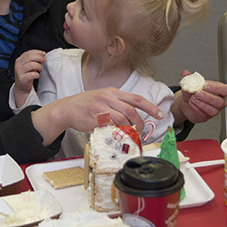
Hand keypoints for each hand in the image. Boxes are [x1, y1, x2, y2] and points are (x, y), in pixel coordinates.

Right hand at [13, 50, 45, 105]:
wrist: (21, 87)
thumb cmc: (26, 75)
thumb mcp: (29, 66)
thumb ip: (35, 60)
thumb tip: (42, 56)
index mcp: (19, 60)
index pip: (28, 52)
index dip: (37, 52)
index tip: (43, 53)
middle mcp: (18, 64)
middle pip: (30, 57)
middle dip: (39, 57)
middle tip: (44, 60)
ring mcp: (19, 71)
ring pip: (31, 64)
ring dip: (39, 66)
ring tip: (41, 69)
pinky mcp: (22, 78)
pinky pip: (31, 74)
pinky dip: (37, 74)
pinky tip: (37, 75)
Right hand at [31, 87, 162, 144]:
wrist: (66, 109)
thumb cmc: (85, 105)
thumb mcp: (103, 99)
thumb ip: (117, 105)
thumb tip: (132, 117)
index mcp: (113, 91)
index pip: (136, 98)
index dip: (150, 107)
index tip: (160, 114)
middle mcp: (108, 96)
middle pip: (132, 110)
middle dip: (140, 122)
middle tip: (142, 131)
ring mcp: (101, 106)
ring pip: (123, 118)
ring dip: (130, 128)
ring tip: (130, 135)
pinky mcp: (95, 116)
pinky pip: (111, 125)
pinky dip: (118, 130)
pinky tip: (118, 134)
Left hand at [173, 70, 226, 123]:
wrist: (187, 101)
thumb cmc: (194, 92)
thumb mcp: (191, 82)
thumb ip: (189, 77)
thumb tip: (185, 73)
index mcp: (220, 90)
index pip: (225, 90)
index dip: (216, 88)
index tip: (205, 85)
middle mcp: (219, 101)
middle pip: (220, 102)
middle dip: (208, 97)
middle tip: (197, 93)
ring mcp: (214, 110)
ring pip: (213, 110)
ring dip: (201, 104)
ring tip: (193, 98)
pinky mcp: (206, 117)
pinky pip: (204, 115)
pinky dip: (196, 109)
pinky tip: (192, 103)